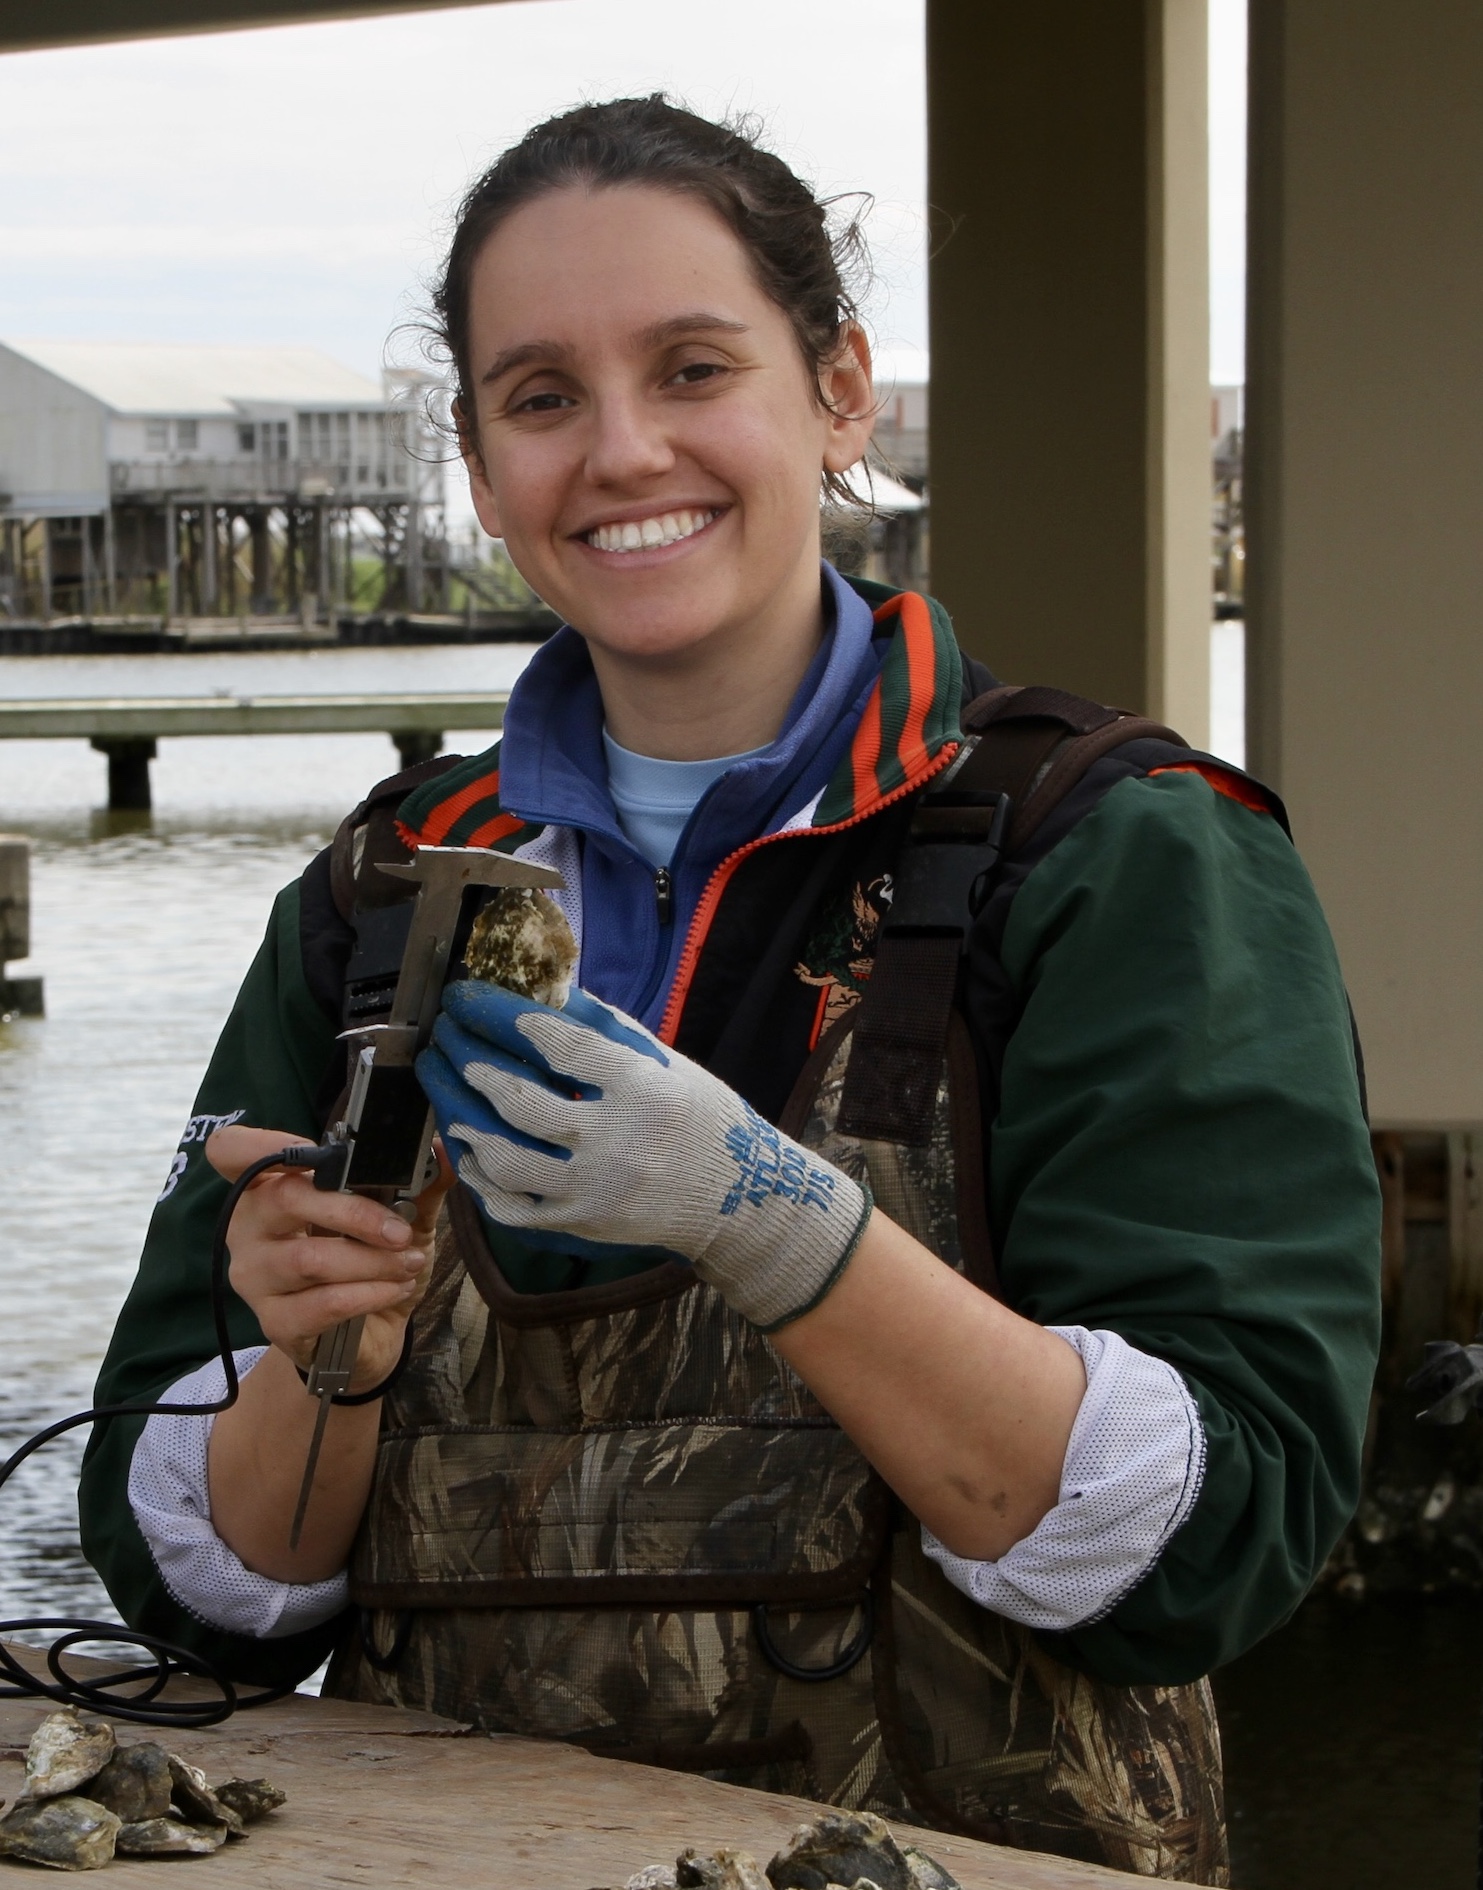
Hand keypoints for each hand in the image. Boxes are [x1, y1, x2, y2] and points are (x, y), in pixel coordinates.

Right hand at [206, 1125, 453, 1390]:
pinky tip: (394, 1289)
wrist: (373, 1333)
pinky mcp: (275, 1321)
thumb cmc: (374, 1259)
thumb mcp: (403, 1215)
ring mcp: (255, 1277)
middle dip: (355, 1212)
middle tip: (400, 1231)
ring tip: (408, 1262)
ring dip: (371, 1260)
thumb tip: (443, 1150)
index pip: (231, 1151)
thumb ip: (419, 1183)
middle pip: (284, 1198)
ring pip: (308, 1258)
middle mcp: (249, 1227)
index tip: (317, 1150)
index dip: (262, 1142)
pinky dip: (369, 1293)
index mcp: (269, 1186)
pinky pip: (322, 1303)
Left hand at [415, 981, 870, 1330]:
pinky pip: (510, 1205)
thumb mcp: (666, 1062)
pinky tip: (461, 1142)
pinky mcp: (581, 1226)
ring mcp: (595, 1191)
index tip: (470, 996)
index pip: (561, 1045)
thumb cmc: (701, 1119)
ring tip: (443, 1080)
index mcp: (644, 1090)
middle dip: (469, 1059)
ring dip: (460, 1113)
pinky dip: (478, 1173)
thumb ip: (604, 1030)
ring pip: (505, 1156)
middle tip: (445, 1033)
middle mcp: (617, 1143)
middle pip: (521, 1101)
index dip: (504, 1017)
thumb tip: (544, 987)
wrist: (740, 1202)